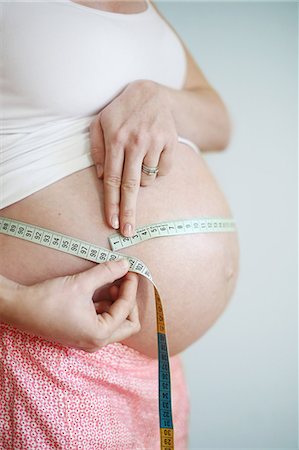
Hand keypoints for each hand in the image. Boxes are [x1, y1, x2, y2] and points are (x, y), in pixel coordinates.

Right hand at [2, 260, 139, 351]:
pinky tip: (99, 290)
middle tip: (124, 280)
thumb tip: (125, 264)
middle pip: (127, 324)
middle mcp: (96, 342)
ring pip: (115, 322)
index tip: (130, 271)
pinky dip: (105, 305)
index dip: (130, 288)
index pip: (126, 310)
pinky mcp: (81, 333)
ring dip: (117, 302)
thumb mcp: (81, 283)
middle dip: (128, 301)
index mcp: (99, 334)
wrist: (20, 308)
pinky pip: (102, 321)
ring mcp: (88, 340)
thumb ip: (107, 272)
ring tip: (110, 282)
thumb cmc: (48, 300)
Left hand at [89, 79, 177, 236]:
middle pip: (131, 186)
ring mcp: (155, 141)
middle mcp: (136, 141)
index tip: (111, 222)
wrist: (150, 92)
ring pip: (148, 179)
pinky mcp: (171, 142)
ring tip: (138, 161)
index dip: (111, 203)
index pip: (112, 178)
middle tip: (127, 232)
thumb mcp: (99, 122)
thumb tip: (103, 177)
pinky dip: (157, 172)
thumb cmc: (121, 111)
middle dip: (128, 211)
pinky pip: (163, 171)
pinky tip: (151, 157)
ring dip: (141, 180)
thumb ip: (96, 149)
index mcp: (115, 138)